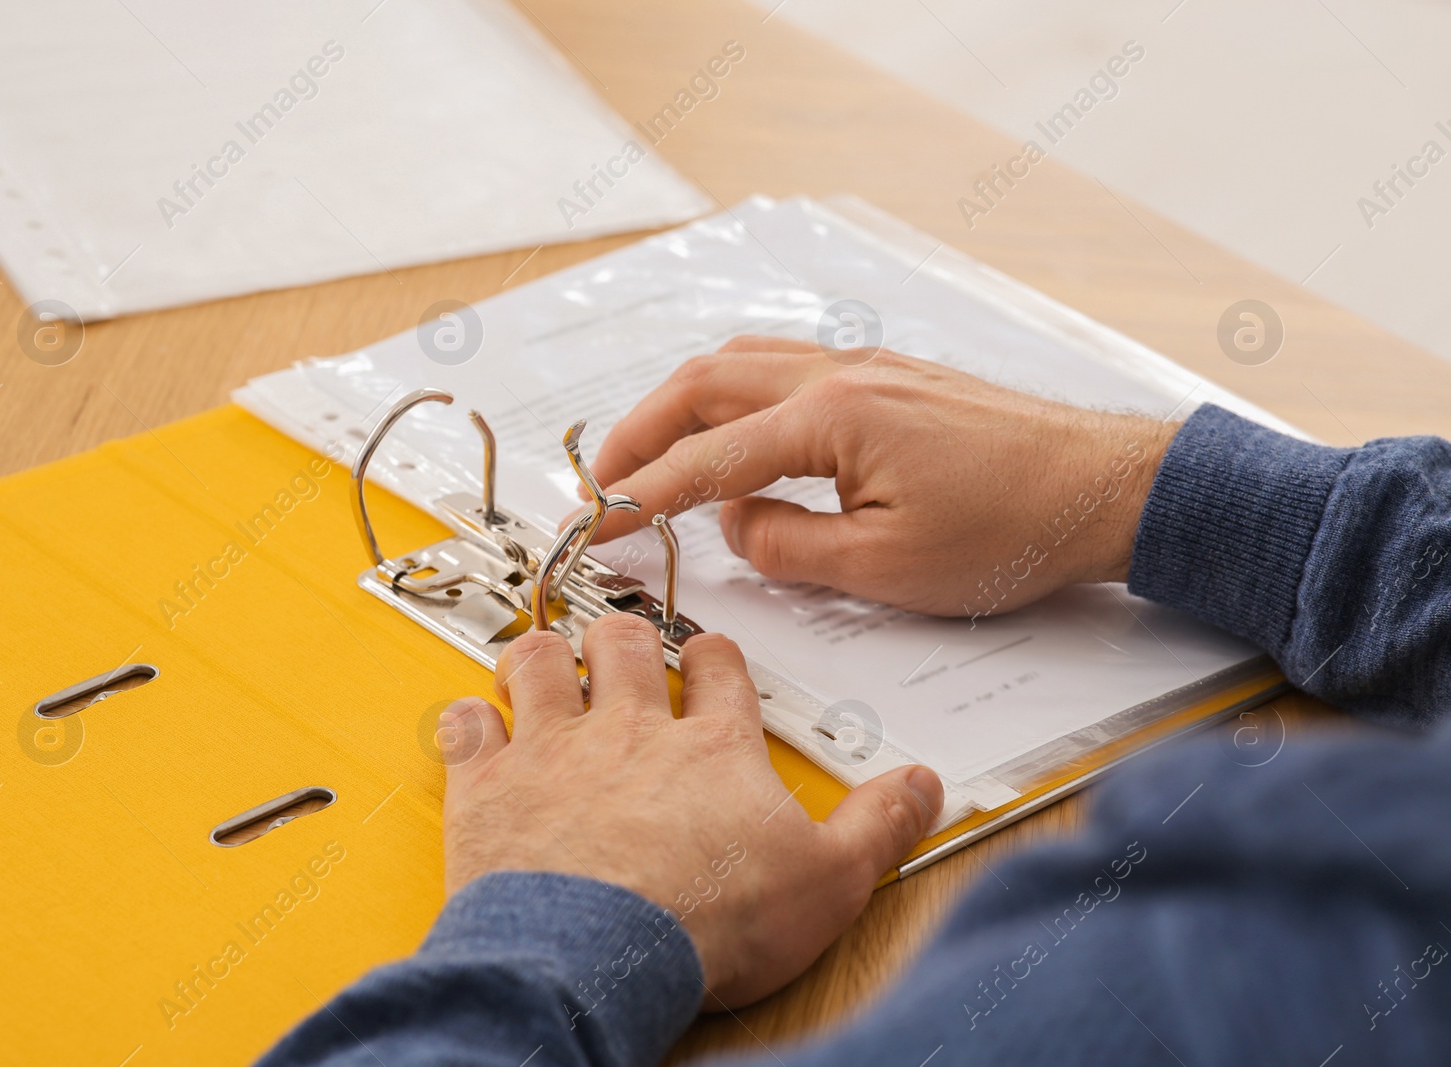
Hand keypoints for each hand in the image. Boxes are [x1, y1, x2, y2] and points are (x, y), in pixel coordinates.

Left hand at [438, 613, 943, 1008]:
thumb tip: (921, 788)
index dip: (717, 659)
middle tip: (619, 639)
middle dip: (621, 636)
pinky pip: (467, 730)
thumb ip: (877, 826)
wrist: (598, 955)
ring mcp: (553, 750)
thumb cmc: (706, 921)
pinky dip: (466, 722)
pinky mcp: (489, 787)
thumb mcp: (827, 883)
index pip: (720, 672)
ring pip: (540, 666)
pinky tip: (471, 721)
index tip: (713, 658)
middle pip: (623, 646)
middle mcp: (629, 731)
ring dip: (539, 656)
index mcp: (711, 747)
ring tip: (542, 654)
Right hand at [585, 337, 1178, 617]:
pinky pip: (783, 369)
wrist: (1104, 487)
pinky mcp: (887, 378)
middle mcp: (839, 373)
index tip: (595, 522)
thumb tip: (738, 528)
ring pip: (740, 363)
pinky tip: (733, 431)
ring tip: (650, 451)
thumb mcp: (887, 569)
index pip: (705, 457)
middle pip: (704, 382)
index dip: (641, 495)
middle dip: (639, 430)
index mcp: (832, 418)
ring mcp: (865, 366)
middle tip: (600, 480)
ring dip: (681, 404)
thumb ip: (791, 547)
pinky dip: (733, 396)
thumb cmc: (1011, 530)